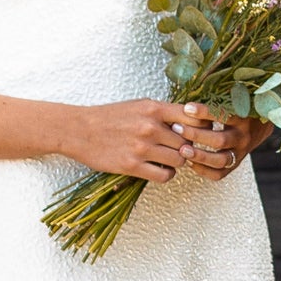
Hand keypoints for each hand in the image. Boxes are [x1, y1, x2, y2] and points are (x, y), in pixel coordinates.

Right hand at [60, 99, 199, 182]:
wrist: (79, 130)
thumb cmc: (110, 117)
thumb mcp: (138, 105)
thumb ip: (163, 113)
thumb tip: (190, 122)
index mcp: (153, 108)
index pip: (193, 117)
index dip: (201, 127)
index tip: (197, 132)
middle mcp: (150, 127)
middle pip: (188, 141)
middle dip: (187, 147)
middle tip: (180, 149)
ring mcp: (142, 147)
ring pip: (179, 160)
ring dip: (178, 162)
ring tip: (169, 159)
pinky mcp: (133, 166)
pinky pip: (165, 175)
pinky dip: (167, 174)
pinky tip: (160, 169)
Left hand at [172, 102, 273, 179]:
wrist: (261, 126)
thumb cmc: (239, 108)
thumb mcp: (234, 98)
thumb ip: (217, 96)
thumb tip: (191, 88)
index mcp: (243, 117)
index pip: (224, 115)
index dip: (205, 112)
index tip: (187, 108)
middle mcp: (243, 136)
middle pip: (220, 140)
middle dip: (196, 135)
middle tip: (176, 129)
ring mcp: (240, 152)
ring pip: (220, 160)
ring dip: (199, 156)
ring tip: (182, 150)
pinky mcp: (236, 163)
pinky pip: (220, 173)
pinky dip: (204, 170)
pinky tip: (191, 163)